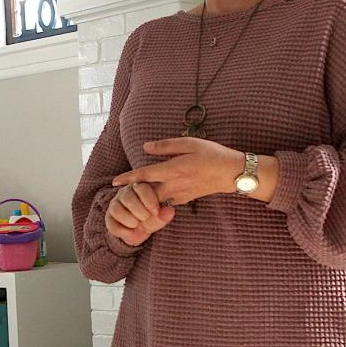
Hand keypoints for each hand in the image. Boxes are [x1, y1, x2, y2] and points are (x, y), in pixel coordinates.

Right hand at [105, 181, 175, 246]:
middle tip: (146, 218)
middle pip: (127, 196)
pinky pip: (111, 222)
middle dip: (138, 211)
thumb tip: (170, 210)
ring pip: (116, 208)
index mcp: (140, 188)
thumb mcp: (159, 218)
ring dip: (129, 219)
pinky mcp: (109, 217)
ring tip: (137, 225)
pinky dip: (122, 230)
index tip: (156, 211)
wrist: (140, 233)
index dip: (148, 200)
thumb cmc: (151, 220)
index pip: (141, 188)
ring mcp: (115, 204)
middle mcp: (125, 193)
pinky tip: (131, 233)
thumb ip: (163, 215)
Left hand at [113, 137, 240, 205]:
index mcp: (173, 169)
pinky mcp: (186, 200)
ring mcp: (180, 195)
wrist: (231, 173)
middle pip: (146, 193)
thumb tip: (146, 147)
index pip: (144, 175)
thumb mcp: (189, 143)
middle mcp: (174, 185)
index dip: (128, 178)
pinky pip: (166, 202)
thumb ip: (166, 146)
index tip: (114, 182)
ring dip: (144, 198)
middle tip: (122, 191)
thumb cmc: (212, 154)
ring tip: (135, 193)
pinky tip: (155, 196)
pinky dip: (157, 201)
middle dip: (133, 193)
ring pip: (155, 200)